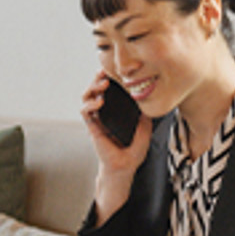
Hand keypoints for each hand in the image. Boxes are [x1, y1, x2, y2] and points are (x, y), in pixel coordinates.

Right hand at [81, 72, 150, 220]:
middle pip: (95, 89)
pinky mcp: (92, 127)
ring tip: (103, 84)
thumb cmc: (134, 149)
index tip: (114, 69)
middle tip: (105, 72)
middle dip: (98, 78)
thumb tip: (149, 98)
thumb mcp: (146, 127)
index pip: (109, 89)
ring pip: (86, 97)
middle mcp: (105, 112)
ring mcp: (97, 119)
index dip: (108, 78)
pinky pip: (85, 112)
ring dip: (92, 88)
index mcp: (116, 110)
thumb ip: (146, 112)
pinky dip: (90, 105)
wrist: (126, 166)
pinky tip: (99, 102)